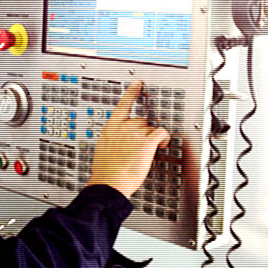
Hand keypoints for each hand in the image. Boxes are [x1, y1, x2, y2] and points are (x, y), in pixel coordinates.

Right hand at [88, 81, 170, 197]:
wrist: (108, 182)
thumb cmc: (106, 172)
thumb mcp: (104, 150)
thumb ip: (114, 140)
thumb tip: (121, 142)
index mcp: (109, 129)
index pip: (122, 106)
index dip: (131, 93)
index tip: (137, 84)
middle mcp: (122, 128)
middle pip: (140, 120)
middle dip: (143, 131)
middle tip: (141, 145)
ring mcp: (133, 134)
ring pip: (151, 128)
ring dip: (152, 137)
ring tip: (149, 151)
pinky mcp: (145, 142)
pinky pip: (161, 133)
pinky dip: (164, 138)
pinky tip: (161, 145)